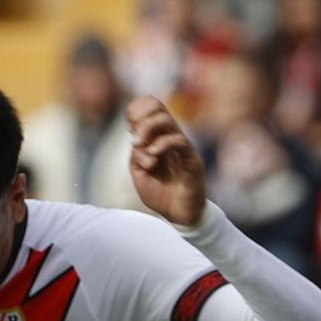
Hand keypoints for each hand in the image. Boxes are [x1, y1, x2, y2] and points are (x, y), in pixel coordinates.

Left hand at [126, 95, 208, 226]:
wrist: (178, 214)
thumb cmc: (160, 193)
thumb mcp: (139, 173)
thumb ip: (136, 155)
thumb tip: (139, 142)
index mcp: (157, 136)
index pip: (150, 105)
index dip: (135, 110)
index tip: (129, 129)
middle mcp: (170, 136)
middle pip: (157, 105)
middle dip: (140, 118)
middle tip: (135, 141)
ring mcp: (181, 145)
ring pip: (166, 119)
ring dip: (148, 129)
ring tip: (140, 146)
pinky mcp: (191, 158)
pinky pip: (178, 140)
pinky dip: (162, 144)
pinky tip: (153, 156)